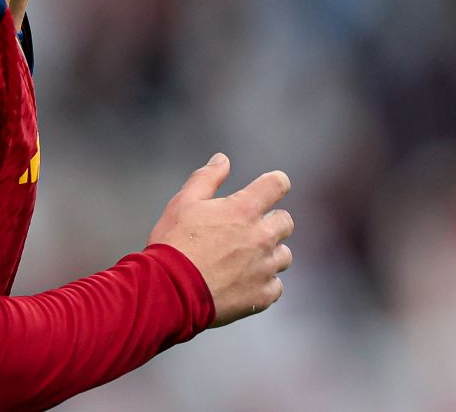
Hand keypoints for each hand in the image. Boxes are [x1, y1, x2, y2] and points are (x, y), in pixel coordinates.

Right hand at [147, 153, 293, 326]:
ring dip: (270, 253)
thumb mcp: (183, 203)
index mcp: (243, 210)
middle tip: (247, 229)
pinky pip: (276, 286)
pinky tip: (245, 282)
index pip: (277, 185)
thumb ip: (206, 178)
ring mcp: (264, 268)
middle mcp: (261, 237)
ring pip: (284, 255)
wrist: (169, 290)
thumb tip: (222, 159)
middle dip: (271, 221)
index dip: (275, 183)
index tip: (269, 187)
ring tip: (245, 259)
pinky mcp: (261, 295)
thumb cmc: (174, 243)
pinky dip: (264, 282)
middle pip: (285, 222)